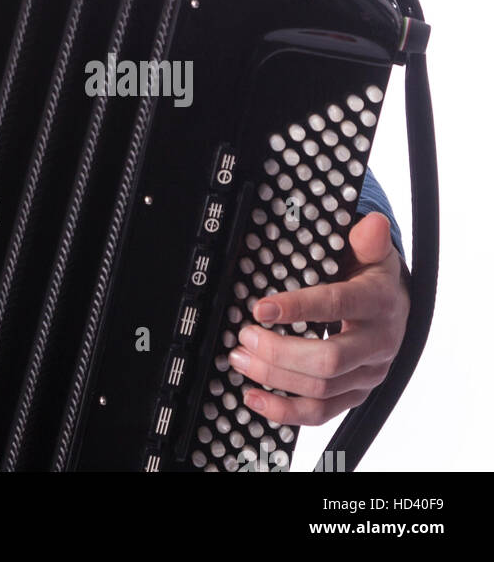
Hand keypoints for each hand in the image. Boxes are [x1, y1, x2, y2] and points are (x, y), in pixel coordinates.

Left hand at [227, 212, 408, 426]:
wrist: (397, 308)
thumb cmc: (374, 276)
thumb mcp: (373, 252)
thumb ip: (367, 240)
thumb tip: (373, 223)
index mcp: (379, 304)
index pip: (338, 307)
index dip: (298, 308)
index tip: (260, 307)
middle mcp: (377, 345)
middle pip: (328, 360)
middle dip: (279, 351)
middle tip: (244, 335)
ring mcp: (367, 375)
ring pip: (321, 389)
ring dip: (274, 377)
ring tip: (239, 357)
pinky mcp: (355, 395)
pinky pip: (321, 412)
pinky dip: (285, 411)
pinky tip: (253, 398)